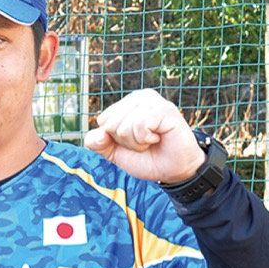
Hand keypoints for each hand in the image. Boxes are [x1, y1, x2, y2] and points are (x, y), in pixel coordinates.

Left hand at [84, 88, 204, 182]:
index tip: (133, 140)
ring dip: (136, 142)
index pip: (103, 120)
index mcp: (126, 102)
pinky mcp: (165, 109)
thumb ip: (96, 142)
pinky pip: (139, 126)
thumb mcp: (113, 152)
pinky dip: (145, 139)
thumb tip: (99, 133)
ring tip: (152, 140)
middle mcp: (140, 97)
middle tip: (144, 142)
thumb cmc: (145, 157)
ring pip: (124, 126)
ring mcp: (153, 101)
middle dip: (125, 141)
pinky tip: (158, 138)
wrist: (171, 170)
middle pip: (111, 123)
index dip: (114, 138)